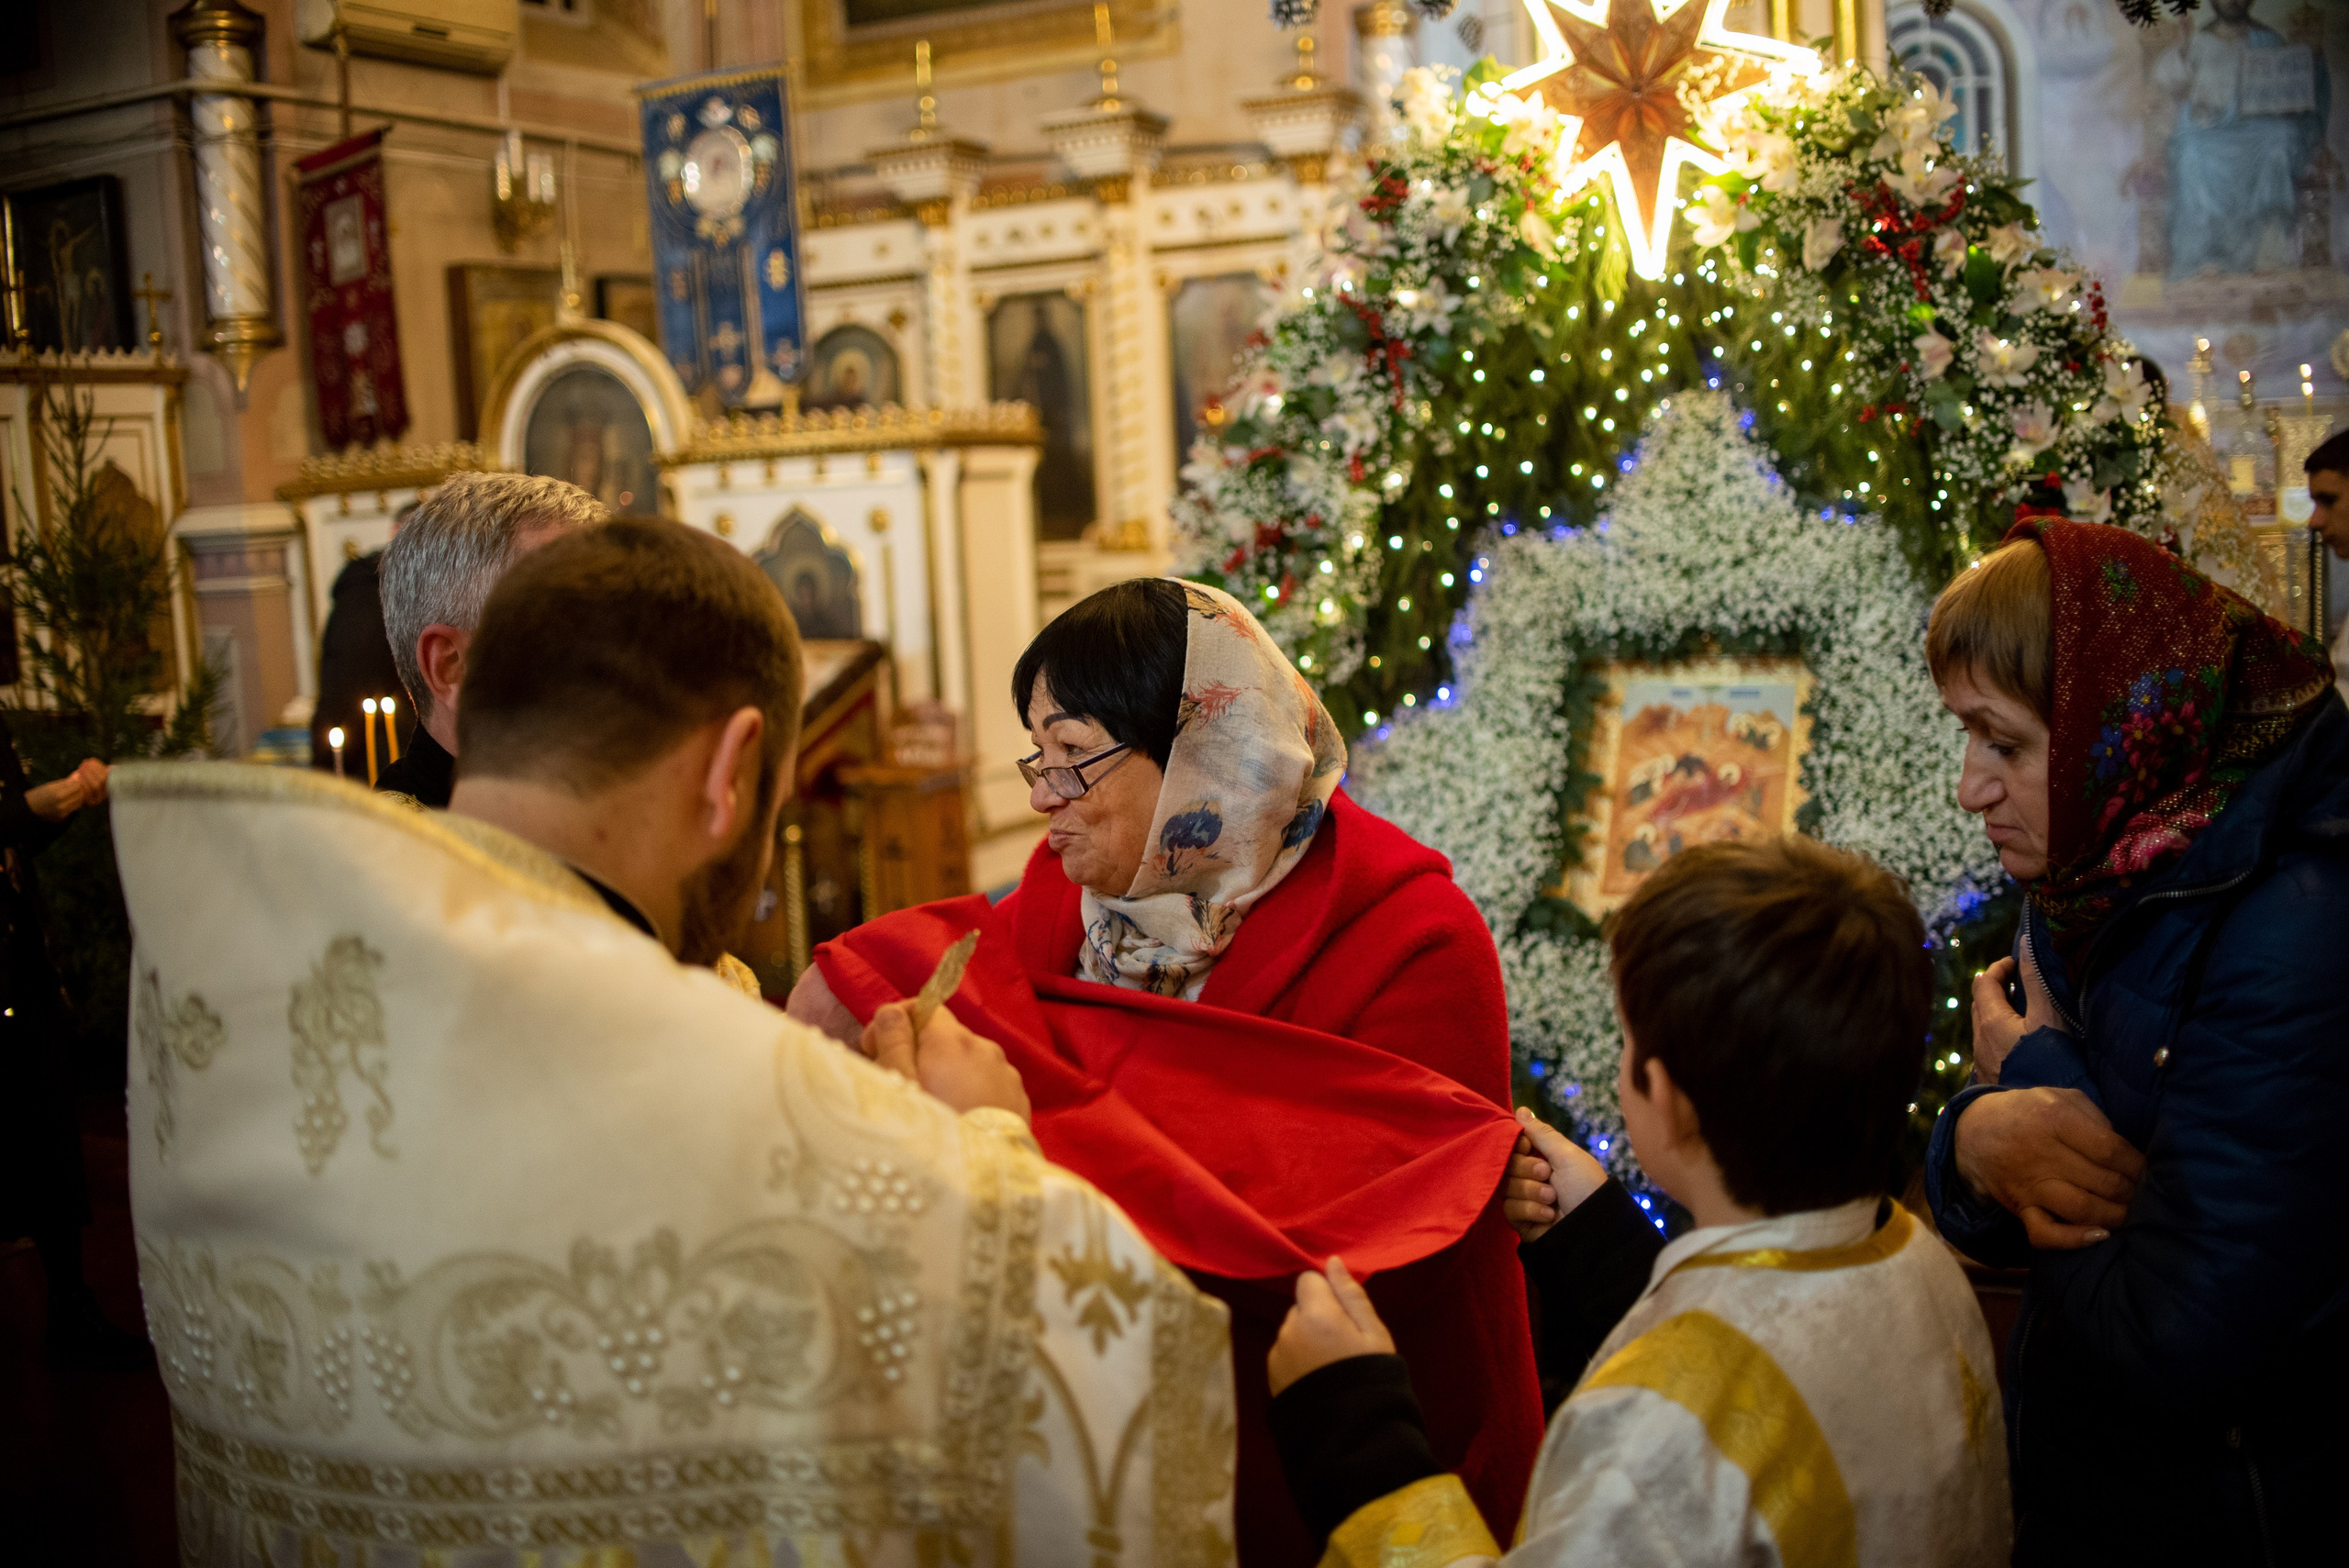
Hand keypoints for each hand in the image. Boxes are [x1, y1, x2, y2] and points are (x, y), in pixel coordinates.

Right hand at [25, 758, 105, 821]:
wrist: (27, 809)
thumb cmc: (38, 794)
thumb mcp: (50, 785)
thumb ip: (66, 782)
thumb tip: (79, 776)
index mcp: (58, 794)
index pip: (77, 786)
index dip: (77, 782)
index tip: (74, 781)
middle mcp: (62, 805)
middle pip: (80, 795)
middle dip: (79, 790)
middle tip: (74, 787)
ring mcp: (63, 813)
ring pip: (79, 803)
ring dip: (77, 797)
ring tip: (71, 794)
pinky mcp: (62, 818)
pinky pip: (73, 809)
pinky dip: (73, 804)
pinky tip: (67, 801)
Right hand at [861, 1000, 1030, 1123]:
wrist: (979, 1181)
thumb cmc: (928, 1132)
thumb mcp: (897, 1085)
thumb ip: (893, 1041)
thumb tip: (893, 1011)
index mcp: (953, 1040)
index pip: (926, 1008)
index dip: (898, 1024)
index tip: (876, 1050)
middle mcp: (985, 1049)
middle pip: (946, 1038)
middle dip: (920, 1054)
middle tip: (900, 1089)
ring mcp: (1006, 1075)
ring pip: (968, 1064)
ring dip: (948, 1076)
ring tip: (932, 1113)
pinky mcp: (1018, 1101)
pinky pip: (988, 1087)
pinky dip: (971, 1095)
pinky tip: (958, 1123)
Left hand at [1268, 1256, 1394, 1396]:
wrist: (1352, 1433)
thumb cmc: (1371, 1377)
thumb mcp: (1373, 1333)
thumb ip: (1350, 1294)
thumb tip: (1332, 1262)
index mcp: (1315, 1314)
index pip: (1308, 1280)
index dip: (1328, 1295)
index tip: (1345, 1318)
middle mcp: (1288, 1330)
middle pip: (1301, 1307)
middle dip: (1318, 1318)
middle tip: (1344, 1348)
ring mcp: (1277, 1355)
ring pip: (1292, 1332)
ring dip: (1307, 1341)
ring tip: (1331, 1369)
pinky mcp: (1272, 1377)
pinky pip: (1285, 1355)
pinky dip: (1299, 1362)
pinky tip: (1318, 1381)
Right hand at [1502, 1107, 1610, 1242]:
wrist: (1594, 1228)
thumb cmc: (1585, 1186)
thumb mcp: (1567, 1155)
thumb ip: (1540, 1133)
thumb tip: (1521, 1109)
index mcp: (1543, 1158)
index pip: (1513, 1145)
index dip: (1517, 1145)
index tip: (1528, 1147)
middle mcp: (1531, 1177)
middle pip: (1506, 1165)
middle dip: (1527, 1170)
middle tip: (1548, 1174)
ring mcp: (1525, 1200)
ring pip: (1506, 1187)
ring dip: (1532, 1192)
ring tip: (1553, 1199)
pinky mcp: (1522, 1221)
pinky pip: (1510, 1209)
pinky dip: (1530, 1210)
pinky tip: (1548, 1215)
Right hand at [1953, 1086, 2144, 1248]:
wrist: (1975, 1131)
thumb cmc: (2029, 1112)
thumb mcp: (2060, 1097)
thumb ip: (2095, 1118)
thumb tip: (2126, 1153)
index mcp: (2055, 1118)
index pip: (2111, 1150)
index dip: (2138, 1165)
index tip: (2148, 1171)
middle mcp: (2042, 1152)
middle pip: (2103, 1182)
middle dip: (2132, 1192)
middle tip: (2142, 1193)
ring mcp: (2030, 1183)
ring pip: (2082, 1209)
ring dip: (2115, 1216)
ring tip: (2127, 1213)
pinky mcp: (2020, 1207)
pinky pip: (2045, 1233)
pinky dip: (2073, 1240)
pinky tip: (2098, 1235)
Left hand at [1970, 945, 2063, 1085]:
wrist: (2041, 1115)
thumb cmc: (2048, 1062)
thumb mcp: (2047, 1017)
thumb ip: (2036, 980)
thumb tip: (2025, 943)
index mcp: (1990, 1021)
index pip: (1983, 982)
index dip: (1999, 968)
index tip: (2018, 963)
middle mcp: (1980, 1041)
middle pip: (1980, 1003)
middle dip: (1997, 988)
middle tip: (2021, 985)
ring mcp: (1984, 1063)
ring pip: (1984, 1028)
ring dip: (1999, 1013)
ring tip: (2026, 1013)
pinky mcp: (1992, 1080)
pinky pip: (1991, 1048)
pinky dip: (2002, 1035)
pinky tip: (2023, 1044)